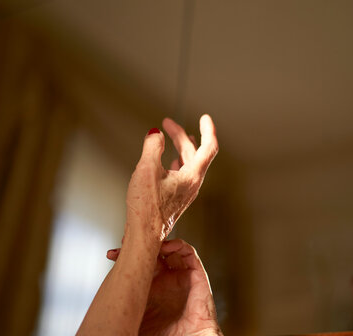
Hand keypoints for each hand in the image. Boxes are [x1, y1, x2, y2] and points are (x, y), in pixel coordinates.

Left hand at [107, 239, 222, 335]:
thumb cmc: (165, 334)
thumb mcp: (138, 315)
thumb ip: (125, 305)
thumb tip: (100, 306)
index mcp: (151, 288)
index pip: (137, 265)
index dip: (125, 257)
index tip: (111, 255)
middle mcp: (165, 279)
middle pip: (152, 253)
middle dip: (139, 245)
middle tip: (125, 242)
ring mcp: (179, 275)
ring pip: (169, 249)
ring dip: (158, 241)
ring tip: (145, 241)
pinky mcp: (196, 274)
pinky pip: (188, 253)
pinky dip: (178, 245)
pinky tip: (166, 246)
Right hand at [125, 115, 217, 241]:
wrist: (144, 235)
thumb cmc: (147, 209)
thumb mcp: (146, 170)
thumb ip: (152, 147)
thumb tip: (155, 134)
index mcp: (192, 176)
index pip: (208, 147)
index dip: (208, 129)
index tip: (205, 118)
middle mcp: (192, 184)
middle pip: (194, 153)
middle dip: (181, 136)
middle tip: (168, 124)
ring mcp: (186, 192)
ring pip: (188, 163)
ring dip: (179, 148)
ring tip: (173, 136)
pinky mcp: (177, 198)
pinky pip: (182, 174)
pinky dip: (176, 161)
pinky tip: (169, 162)